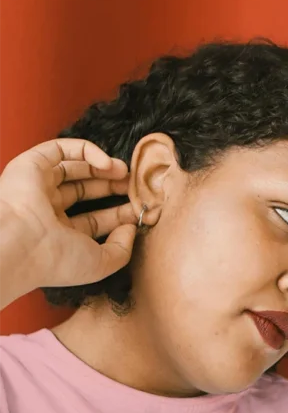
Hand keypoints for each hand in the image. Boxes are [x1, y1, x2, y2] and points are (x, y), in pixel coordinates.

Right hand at [0, 138, 138, 291]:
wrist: (21, 244)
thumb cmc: (57, 260)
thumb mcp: (101, 263)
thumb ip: (122, 249)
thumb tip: (131, 228)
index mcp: (59, 235)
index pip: (94, 220)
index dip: (119, 214)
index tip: (141, 210)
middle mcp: (46, 210)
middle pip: (85, 191)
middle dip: (112, 187)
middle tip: (134, 186)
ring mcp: (38, 186)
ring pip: (75, 168)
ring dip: (103, 167)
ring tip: (125, 172)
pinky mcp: (32, 164)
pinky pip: (61, 149)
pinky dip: (87, 151)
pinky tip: (107, 163)